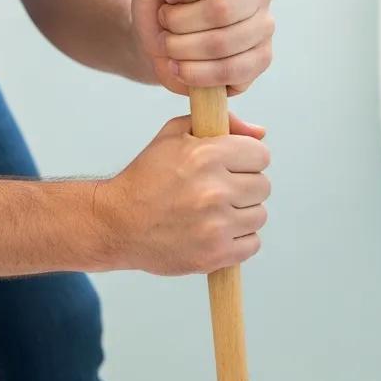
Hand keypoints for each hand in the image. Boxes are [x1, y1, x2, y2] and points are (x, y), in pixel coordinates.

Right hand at [97, 114, 269, 274]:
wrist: (116, 223)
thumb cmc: (146, 179)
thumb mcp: (174, 136)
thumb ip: (222, 126)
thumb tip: (261, 132)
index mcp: (206, 156)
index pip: (261, 155)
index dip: (247, 160)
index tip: (231, 167)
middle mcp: (214, 191)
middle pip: (263, 186)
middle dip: (244, 187)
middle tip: (219, 192)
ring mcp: (216, 226)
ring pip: (259, 216)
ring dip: (242, 215)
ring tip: (215, 213)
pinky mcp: (215, 254)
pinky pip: (252, 245)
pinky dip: (238, 241)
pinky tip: (216, 233)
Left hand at [133, 0, 275, 94]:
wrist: (162, 40)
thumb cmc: (162, 4)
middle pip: (221, 10)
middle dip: (179, 22)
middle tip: (165, 23)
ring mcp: (264, 27)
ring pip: (223, 43)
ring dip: (182, 49)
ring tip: (169, 44)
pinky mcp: (261, 59)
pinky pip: (230, 71)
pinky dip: (196, 73)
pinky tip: (180, 66)